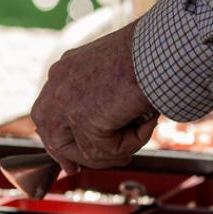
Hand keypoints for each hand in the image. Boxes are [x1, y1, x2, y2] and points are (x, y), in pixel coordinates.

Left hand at [30, 21, 158, 173]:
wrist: (165, 45)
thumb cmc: (153, 54)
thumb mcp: (117, 75)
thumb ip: (102, 100)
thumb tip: (104, 135)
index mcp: (66, 69)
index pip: (47, 113)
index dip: (58, 140)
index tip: (71, 161)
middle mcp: (59, 82)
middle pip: (51, 135)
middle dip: (71, 157)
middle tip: (87, 168)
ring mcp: (67, 100)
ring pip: (83, 150)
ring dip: (114, 151)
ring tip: (142, 130)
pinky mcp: (82, 118)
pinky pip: (105, 151)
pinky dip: (132, 143)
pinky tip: (147, 121)